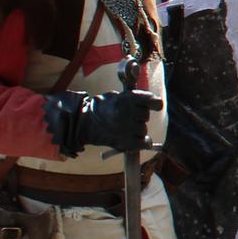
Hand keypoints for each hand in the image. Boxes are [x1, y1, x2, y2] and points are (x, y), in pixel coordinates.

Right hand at [44, 88, 162, 155]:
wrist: (82, 122)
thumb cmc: (101, 108)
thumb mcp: (116, 96)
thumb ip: (134, 98)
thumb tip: (152, 100)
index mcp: (128, 98)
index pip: (153, 101)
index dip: (155, 104)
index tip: (155, 106)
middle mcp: (129, 112)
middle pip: (146, 116)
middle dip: (139, 117)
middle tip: (127, 118)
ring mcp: (127, 128)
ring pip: (143, 130)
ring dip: (137, 130)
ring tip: (123, 128)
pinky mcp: (125, 142)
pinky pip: (144, 142)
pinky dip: (142, 142)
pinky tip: (136, 140)